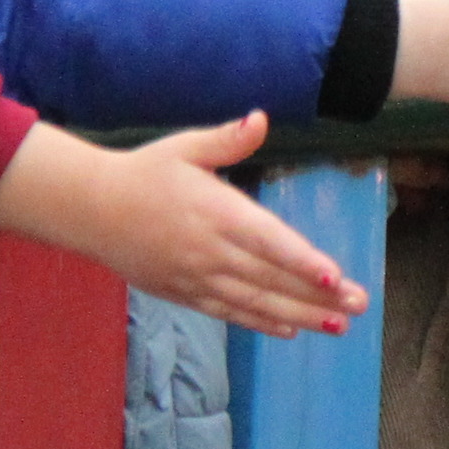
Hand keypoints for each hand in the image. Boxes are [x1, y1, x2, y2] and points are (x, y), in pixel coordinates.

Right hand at [0, 117, 363, 337]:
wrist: (88, 208)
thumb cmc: (144, 172)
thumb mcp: (184, 148)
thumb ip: (227, 139)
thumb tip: (260, 118)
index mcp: (216, 212)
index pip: (268, 241)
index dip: (301, 261)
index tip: (334, 276)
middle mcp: (209, 250)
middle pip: (271, 277)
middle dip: (318, 294)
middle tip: (360, 304)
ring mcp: (195, 277)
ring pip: (254, 301)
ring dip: (298, 314)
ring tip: (338, 325)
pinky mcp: (182, 292)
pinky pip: (227, 311)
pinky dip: (259, 322)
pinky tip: (291, 329)